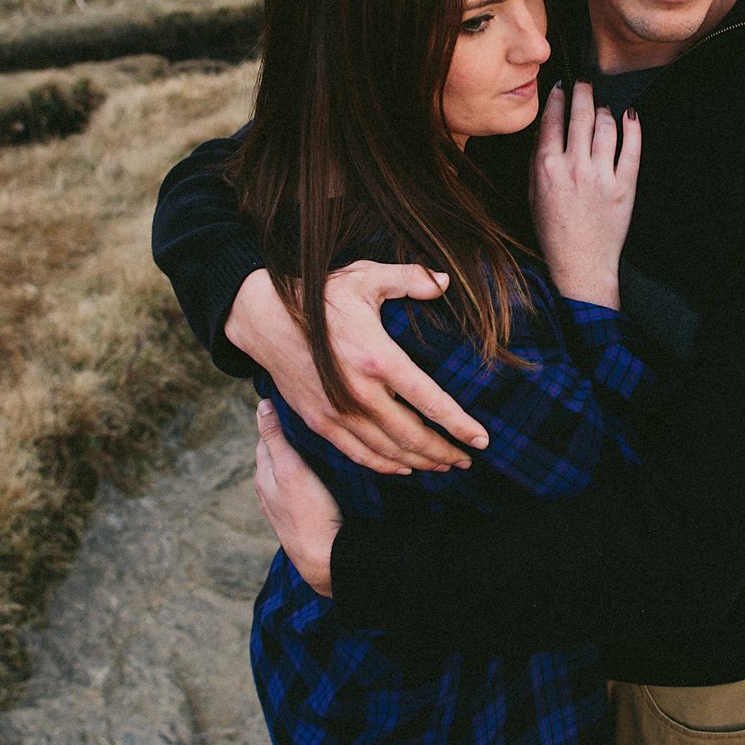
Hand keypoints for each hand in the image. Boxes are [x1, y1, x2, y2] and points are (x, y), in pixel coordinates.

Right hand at [224, 261, 488, 473]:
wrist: (263, 317)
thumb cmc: (319, 294)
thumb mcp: (366, 276)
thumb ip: (410, 278)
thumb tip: (445, 281)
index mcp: (378, 358)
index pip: (430, 400)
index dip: (458, 424)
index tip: (481, 440)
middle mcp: (359, 393)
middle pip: (412, 436)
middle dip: (444, 452)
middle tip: (468, 460)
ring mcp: (337, 412)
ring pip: (387, 451)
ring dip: (419, 462)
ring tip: (444, 466)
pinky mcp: (319, 421)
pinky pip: (357, 454)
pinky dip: (384, 465)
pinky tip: (402, 468)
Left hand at [254, 399, 341, 596]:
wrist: (323, 558)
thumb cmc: (308, 512)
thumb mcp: (290, 468)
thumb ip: (275, 438)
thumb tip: (261, 405)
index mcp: (263, 474)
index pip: (267, 435)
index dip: (281, 419)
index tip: (300, 405)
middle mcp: (268, 489)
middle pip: (277, 453)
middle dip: (290, 438)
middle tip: (314, 422)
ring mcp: (283, 505)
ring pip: (289, 471)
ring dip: (300, 458)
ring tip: (320, 444)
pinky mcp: (300, 516)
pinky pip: (300, 487)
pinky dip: (307, 476)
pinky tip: (323, 474)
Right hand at [530, 82, 641, 307]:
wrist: (580, 264)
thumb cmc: (554, 232)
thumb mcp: (533, 195)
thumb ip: (537, 161)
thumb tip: (544, 130)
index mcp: (547, 168)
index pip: (553, 120)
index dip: (558, 99)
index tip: (562, 88)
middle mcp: (574, 167)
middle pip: (580, 115)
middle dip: (583, 92)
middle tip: (585, 82)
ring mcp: (601, 176)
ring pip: (605, 127)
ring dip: (604, 110)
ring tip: (603, 106)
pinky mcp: (624, 187)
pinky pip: (630, 149)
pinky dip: (632, 128)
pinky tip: (630, 116)